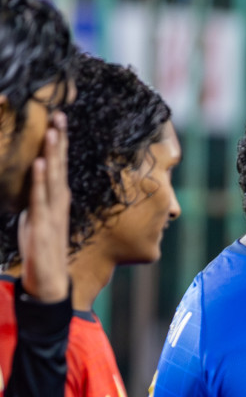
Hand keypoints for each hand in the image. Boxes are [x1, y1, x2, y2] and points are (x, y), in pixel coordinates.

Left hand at [18, 112, 69, 303]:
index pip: (58, 166)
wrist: (49, 281)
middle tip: (59, 115)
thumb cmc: (41, 251)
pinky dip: (40, 180)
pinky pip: (40, 198)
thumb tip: (33, 185)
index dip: (58, 144)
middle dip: (59, 141)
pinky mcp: (41, 225)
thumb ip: (37, 200)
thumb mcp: (36, 219)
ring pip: (52, 178)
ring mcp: (51, 213)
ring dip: (52, 154)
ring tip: (51, 132)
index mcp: (57, 201)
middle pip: (58, 166)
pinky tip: (39, 164)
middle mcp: (58, 203)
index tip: (57, 120)